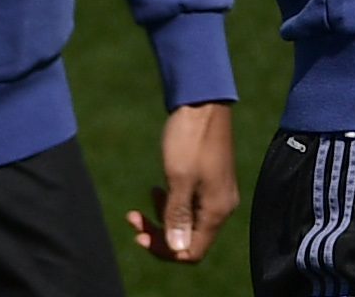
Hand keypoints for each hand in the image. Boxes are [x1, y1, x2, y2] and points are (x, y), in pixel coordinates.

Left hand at [126, 101, 237, 262]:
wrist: (203, 102)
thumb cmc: (190, 138)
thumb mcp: (178, 178)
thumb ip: (178, 216)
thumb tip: (178, 250)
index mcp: (216, 210)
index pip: (191, 251)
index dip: (164, 249)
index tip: (138, 234)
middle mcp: (221, 205)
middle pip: (189, 238)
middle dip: (159, 233)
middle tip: (133, 218)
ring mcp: (217, 192)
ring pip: (189, 220)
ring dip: (163, 216)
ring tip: (146, 197)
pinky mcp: (211, 180)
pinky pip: (192, 204)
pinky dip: (172, 202)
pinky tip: (158, 188)